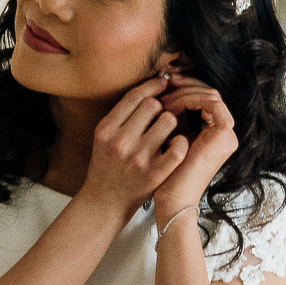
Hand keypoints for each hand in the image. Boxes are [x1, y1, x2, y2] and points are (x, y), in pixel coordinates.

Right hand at [76, 75, 188, 219]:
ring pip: (169, 121)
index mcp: (106, 128)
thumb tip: (151, 88)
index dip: (152, 85)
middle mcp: (120, 141)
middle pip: (153, 105)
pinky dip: (181, 142)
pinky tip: (175, 146)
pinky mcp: (155, 173)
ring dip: (171, 124)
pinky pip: (179, 146)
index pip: (135, 96)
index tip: (163, 82)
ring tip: (166, 133)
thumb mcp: (104, 137)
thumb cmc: (108, 165)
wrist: (105, 202)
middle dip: (161, 107)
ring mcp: (139, 158)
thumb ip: (123, 115)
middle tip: (160, 117)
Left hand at [151, 76, 237, 217]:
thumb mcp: (171, 138)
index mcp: (215, 133)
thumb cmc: (165, 174)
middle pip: (210, 93)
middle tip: (164, 83)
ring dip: (185, 92)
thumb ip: (174, 116)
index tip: (164, 84)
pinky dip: (190, 99)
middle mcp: (225, 133)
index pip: (205, 98)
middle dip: (185, 85)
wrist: (172, 201)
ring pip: (210, 95)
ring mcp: (226, 135)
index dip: (185, 87)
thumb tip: (163, 88)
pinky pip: (211, 103)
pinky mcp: (222, 136)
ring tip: (164, 99)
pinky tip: (170, 106)